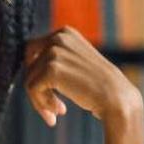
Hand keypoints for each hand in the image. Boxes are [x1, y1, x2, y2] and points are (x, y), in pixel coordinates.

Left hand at [23, 27, 143, 126]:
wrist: (117, 98)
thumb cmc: (97, 85)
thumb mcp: (75, 62)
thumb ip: (55, 58)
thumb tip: (27, 68)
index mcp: (65, 33)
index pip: (32, 51)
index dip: (34, 72)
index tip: (45, 90)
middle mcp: (59, 37)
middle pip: (29, 65)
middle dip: (35, 86)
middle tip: (48, 105)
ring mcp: (55, 52)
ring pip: (29, 80)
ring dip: (40, 99)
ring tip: (57, 110)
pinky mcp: (51, 69)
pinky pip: (32, 89)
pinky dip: (41, 103)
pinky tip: (59, 111)